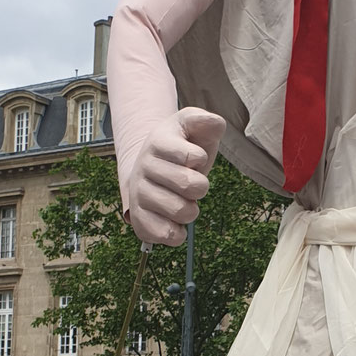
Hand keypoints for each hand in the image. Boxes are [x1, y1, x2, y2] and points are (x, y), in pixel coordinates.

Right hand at [128, 107, 225, 246]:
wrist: (152, 166)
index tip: (194, 157)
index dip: (200, 158)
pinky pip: (166, 235)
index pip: (191, 155)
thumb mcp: (191, 125)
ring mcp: (138, 194)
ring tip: (183, 201)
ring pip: (181, 211)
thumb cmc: (180, 145)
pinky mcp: (139, 220)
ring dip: (191, 209)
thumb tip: (217, 123)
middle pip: (189, 185)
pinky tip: (175, 222)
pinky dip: (178, 232)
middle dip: (200, 186)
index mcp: (157, 142)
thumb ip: (206, 121)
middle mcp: (142, 168)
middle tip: (193, 183)